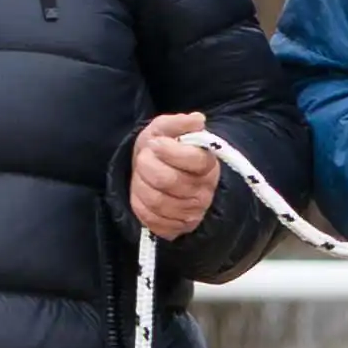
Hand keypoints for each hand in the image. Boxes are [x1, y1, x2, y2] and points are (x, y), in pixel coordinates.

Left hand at [127, 111, 223, 241]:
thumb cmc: (163, 150)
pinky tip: (142, 191)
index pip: (193, 160)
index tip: (156, 143)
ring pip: (156, 201)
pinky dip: (139, 203)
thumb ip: (179, 122)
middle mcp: (204, 192)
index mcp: (208, 165)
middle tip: (144, 158)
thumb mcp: (166, 130)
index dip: (169, 150)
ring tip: (142, 174)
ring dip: (140, 184)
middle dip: (147, 166)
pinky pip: (150, 218)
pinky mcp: (175, 228)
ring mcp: (191, 212)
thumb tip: (198, 120)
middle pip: (168, 181)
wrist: (158, 174)